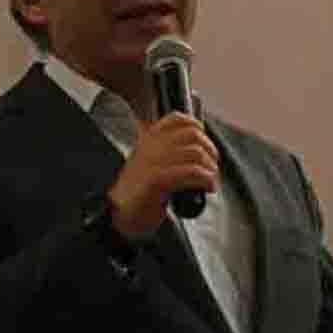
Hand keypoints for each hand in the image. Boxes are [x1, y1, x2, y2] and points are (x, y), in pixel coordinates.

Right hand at [108, 112, 218, 235]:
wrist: (120, 214)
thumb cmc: (140, 192)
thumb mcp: (150, 164)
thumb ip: (167, 152)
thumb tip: (199, 149)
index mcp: (148, 139)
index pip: (177, 119)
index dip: (197, 127)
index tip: (205, 145)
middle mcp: (151, 146)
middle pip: (193, 135)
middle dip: (210, 151)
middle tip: (212, 168)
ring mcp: (152, 161)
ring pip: (195, 153)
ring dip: (210, 168)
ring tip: (211, 180)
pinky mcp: (156, 179)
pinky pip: (191, 172)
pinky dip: (206, 179)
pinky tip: (208, 188)